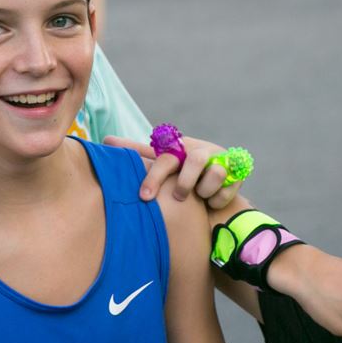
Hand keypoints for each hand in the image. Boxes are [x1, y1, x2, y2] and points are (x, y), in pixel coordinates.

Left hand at [103, 134, 243, 211]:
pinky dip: (217, 199)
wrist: (214, 185)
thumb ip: (138, 153)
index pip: (163, 158)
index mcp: (177, 148)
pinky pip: (227, 188)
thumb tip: (105, 141)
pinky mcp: (237, 172)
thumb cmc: (180, 172)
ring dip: (203, 190)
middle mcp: (198, 151)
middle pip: (190, 163)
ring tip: (198, 197)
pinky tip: (212, 201)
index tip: (144, 197)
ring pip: (213, 173)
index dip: (154, 176)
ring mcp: (219, 160)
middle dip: (183, 183)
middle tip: (176, 198)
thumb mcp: (162, 162)